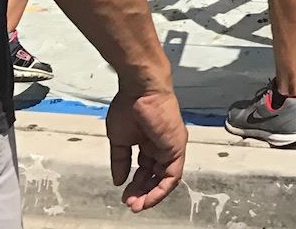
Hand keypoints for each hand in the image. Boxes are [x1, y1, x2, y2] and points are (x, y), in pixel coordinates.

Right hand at [106, 83, 185, 211]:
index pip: (146, 169)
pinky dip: (162, 189)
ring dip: (151, 194)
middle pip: (155, 176)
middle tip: (130, 203)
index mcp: (149, 143)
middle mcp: (163, 146)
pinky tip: (148, 198)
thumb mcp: (120, 139)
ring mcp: (171, 147)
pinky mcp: (177, 147)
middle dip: (142, 192)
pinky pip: (173, 175)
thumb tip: (119, 180)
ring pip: (165, 178)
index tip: (124, 195)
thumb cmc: (129, 107)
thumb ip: (120, 160)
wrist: (140, 90)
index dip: (135, 184)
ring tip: (136, 204)